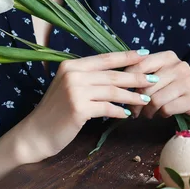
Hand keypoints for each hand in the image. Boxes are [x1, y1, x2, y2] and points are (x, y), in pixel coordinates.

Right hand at [15, 50, 158, 163]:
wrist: (36, 133)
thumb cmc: (56, 112)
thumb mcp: (68, 87)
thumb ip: (88, 78)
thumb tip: (117, 73)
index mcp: (70, 65)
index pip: (104, 58)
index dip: (126, 56)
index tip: (144, 55)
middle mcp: (72, 74)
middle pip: (112, 74)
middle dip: (135, 76)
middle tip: (153, 79)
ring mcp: (75, 90)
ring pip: (112, 90)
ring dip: (132, 95)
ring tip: (145, 100)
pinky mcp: (79, 108)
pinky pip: (107, 107)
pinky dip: (119, 111)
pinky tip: (127, 114)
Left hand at [125, 50, 189, 127]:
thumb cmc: (172, 90)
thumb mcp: (158, 77)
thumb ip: (141, 74)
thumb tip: (117, 81)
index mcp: (168, 56)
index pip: (139, 65)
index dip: (127, 80)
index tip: (121, 91)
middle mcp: (180, 66)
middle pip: (146, 85)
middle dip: (136, 100)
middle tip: (133, 110)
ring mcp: (189, 82)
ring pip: (155, 99)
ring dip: (147, 110)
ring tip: (147, 113)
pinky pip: (166, 109)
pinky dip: (161, 114)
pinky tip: (163, 114)